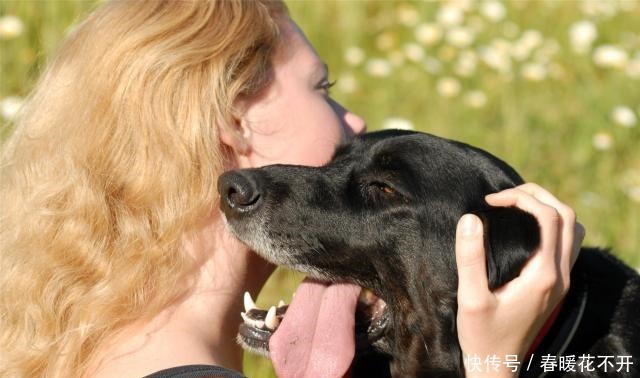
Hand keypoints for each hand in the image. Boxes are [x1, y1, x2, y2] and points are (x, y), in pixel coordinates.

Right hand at [455, 183, 584, 377]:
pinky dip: (553, 224)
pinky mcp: (556, 284)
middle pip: (566, 215)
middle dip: (536, 195)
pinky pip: (568, 243)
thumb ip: (470, 258)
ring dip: (549, 207)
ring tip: (517, 205)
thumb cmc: (482, 334)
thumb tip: (470, 218)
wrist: (496, 363)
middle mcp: (559, 274)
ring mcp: (562, 280)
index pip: (548, 218)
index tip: (490, 202)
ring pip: (573, 228)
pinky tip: (526, 228)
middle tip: (503, 196)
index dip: (520, 199)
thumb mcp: (470, 298)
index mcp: (542, 274)